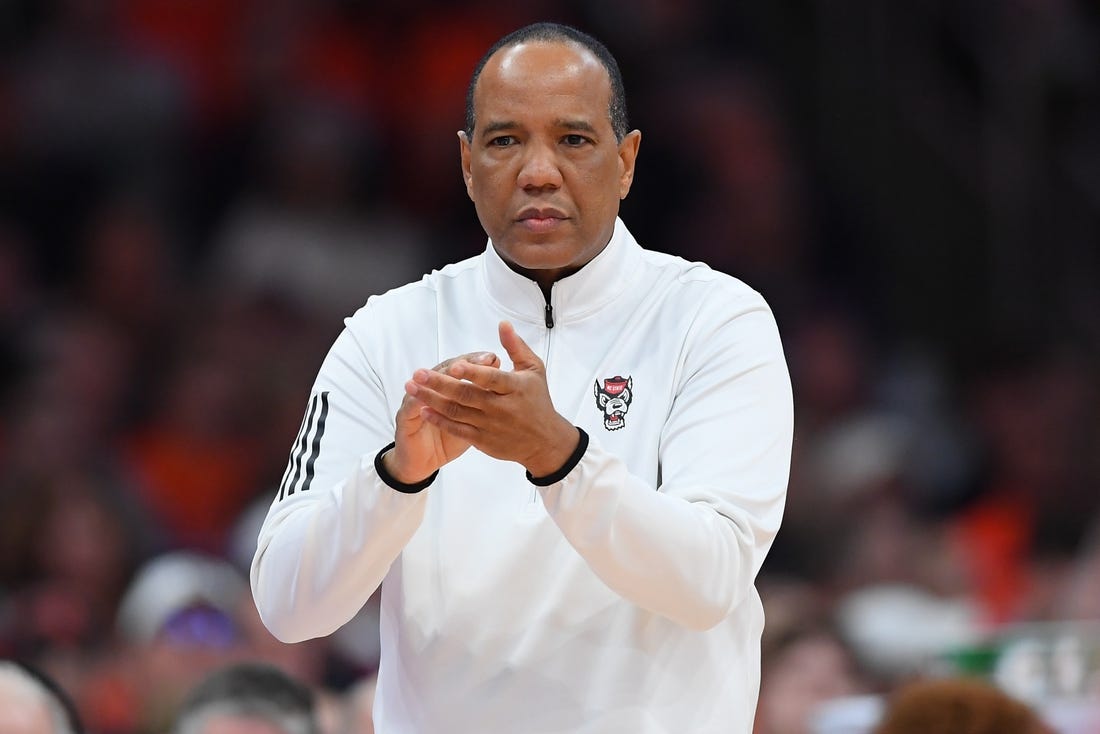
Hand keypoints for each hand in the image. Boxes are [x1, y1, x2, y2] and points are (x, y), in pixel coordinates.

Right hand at [384, 350, 500, 483]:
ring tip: (450, 372)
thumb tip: (503, 383)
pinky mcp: (405, 416)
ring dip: (437, 377)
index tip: (491, 359)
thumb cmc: (449, 438)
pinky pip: (411, 407)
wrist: (423, 460)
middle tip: (473, 362)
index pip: (463, 366)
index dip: (476, 362)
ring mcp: (416, 399)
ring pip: (427, 384)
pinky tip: (424, 397)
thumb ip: (483, 400)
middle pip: (445, 369)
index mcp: (449, 385)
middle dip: (459, 365)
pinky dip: (417, 400)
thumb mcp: (470, 419)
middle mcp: (432, 387)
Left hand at [406, 321, 579, 476]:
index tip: (453, 365)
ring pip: (457, 412)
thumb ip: (515, 347)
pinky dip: (440, 421)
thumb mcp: (533, 370)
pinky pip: (458, 430)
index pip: (491, 379)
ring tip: (413, 388)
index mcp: (515, 388)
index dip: (472, 372)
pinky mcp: (484, 441)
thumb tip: (502, 324)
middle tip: (418, 373)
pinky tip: (425, 410)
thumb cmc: (537, 400)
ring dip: (432, 400)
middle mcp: (502, 408)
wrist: (545, 442)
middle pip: (467, 395)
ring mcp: (491, 426)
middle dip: (440, 384)